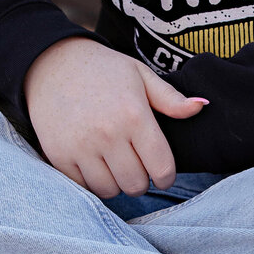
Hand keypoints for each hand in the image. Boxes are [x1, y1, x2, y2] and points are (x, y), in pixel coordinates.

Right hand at [24, 38, 207, 197]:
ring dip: (116, 183)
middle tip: (137, 167)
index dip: (166, 177)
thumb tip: (202, 106)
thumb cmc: (102, 70)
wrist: (51, 63)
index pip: (162, 167)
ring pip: (110, 190)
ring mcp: (81, 147)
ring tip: (115, 165)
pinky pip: (83, 186)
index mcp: (135, 115)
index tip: (162, 175)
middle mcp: (108, 134)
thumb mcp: (140, 75)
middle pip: (136, 184)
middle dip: (141, 181)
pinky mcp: (59, 155)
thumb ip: (171, 98)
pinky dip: (91, 181)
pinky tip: (94, 164)